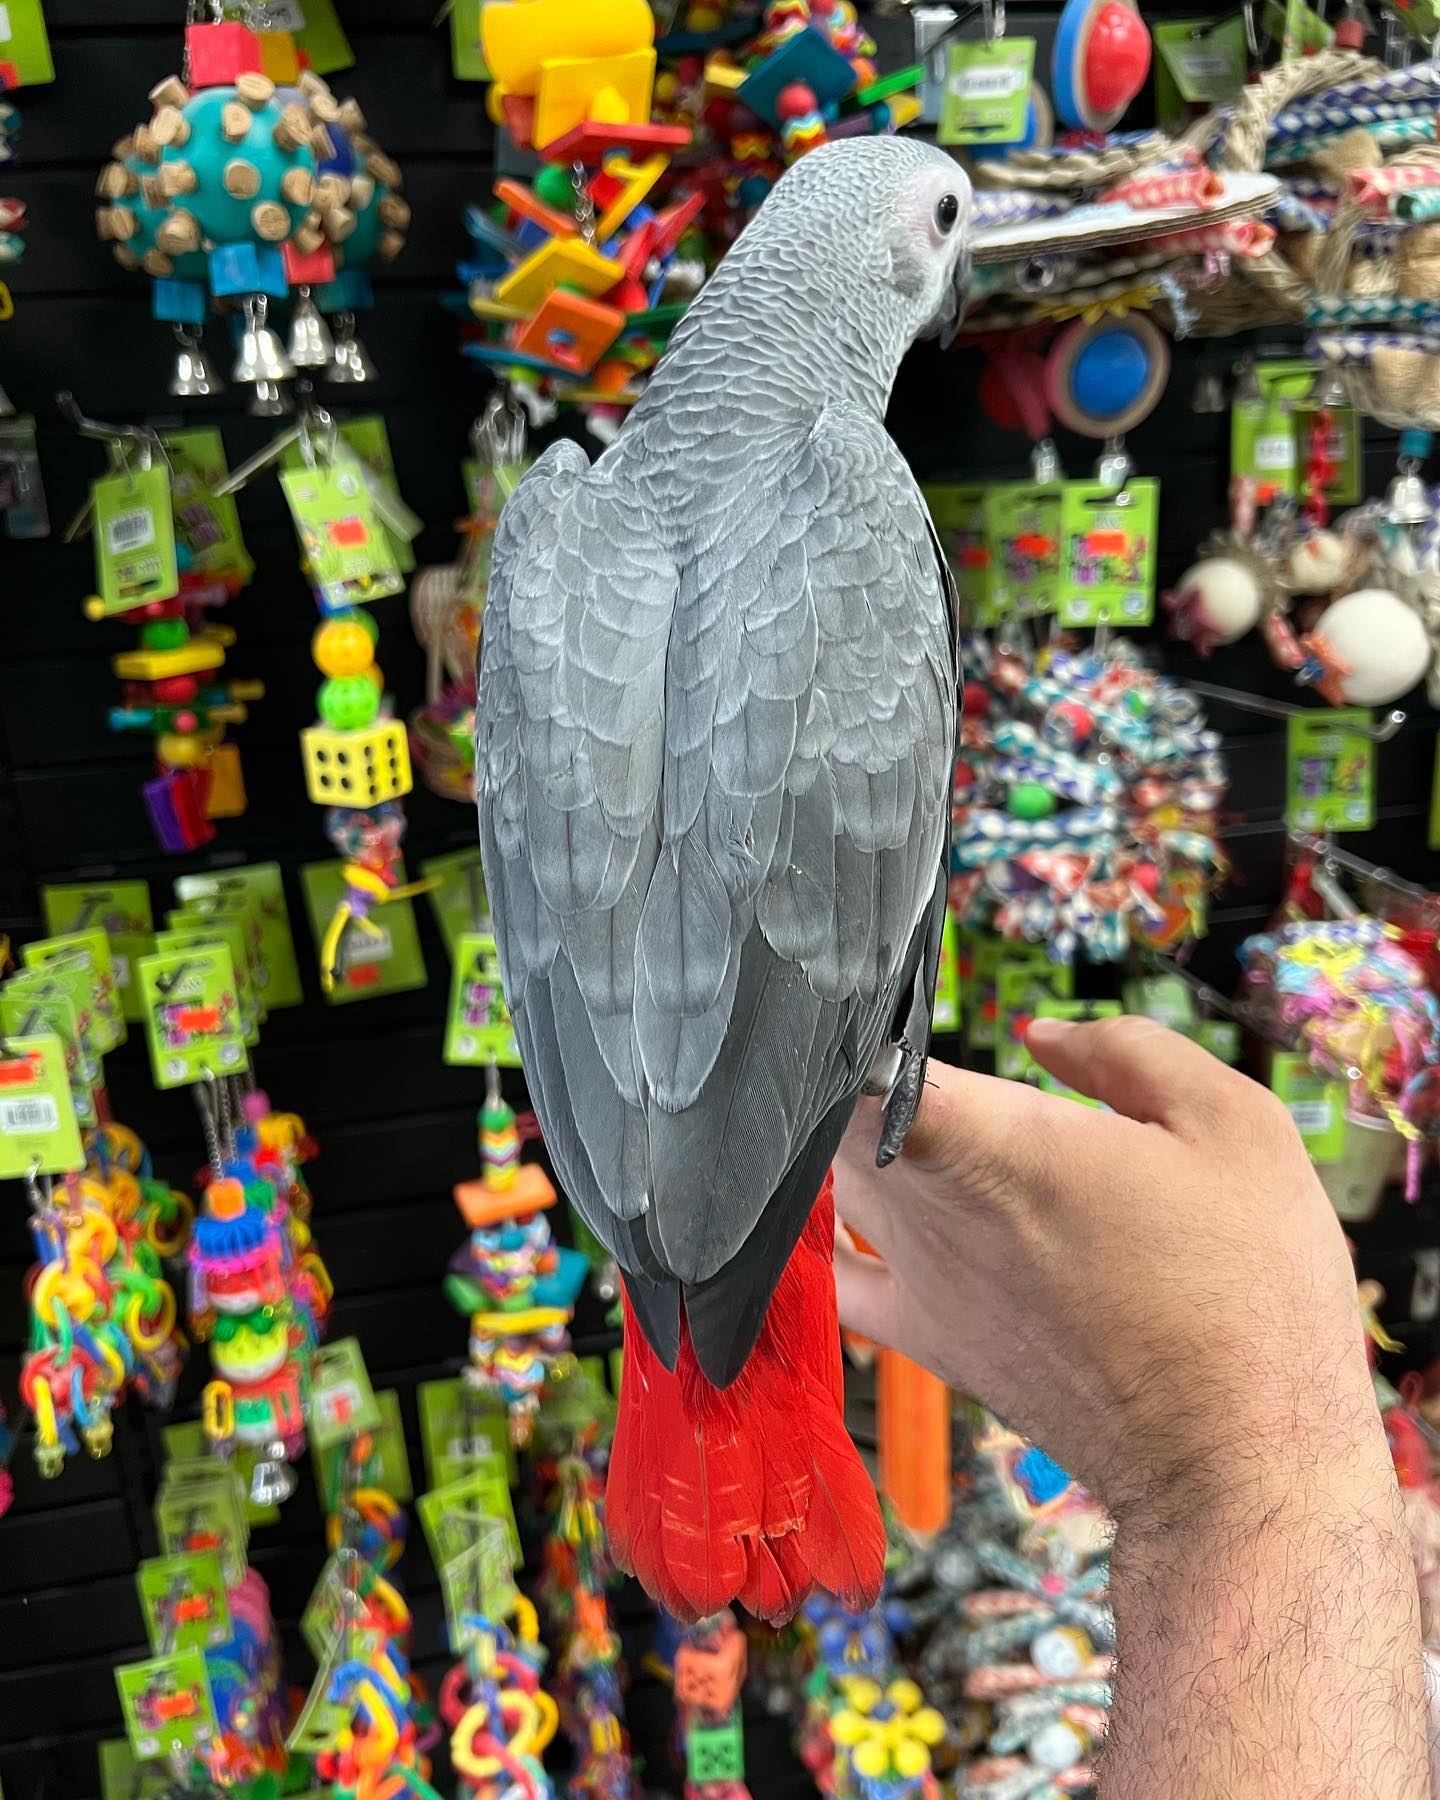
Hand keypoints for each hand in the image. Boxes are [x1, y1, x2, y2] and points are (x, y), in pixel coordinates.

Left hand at [834, 1014, 1379, 1524]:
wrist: (1238, 1462)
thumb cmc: (1250, 1291)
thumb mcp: (1235, 1126)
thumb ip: (1130, 1053)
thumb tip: (1044, 1036)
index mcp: (993, 1139)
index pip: (867, 1066)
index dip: (854, 1025)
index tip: (864, 999)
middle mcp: (932, 1206)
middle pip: (836, 1116)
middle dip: (850, 1075)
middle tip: (889, 1048)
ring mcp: (919, 1279)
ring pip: (828, 1183)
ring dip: (838, 1143)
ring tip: (873, 1113)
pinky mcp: (926, 1341)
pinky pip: (832, 1277)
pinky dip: (817, 1239)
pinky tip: (838, 1214)